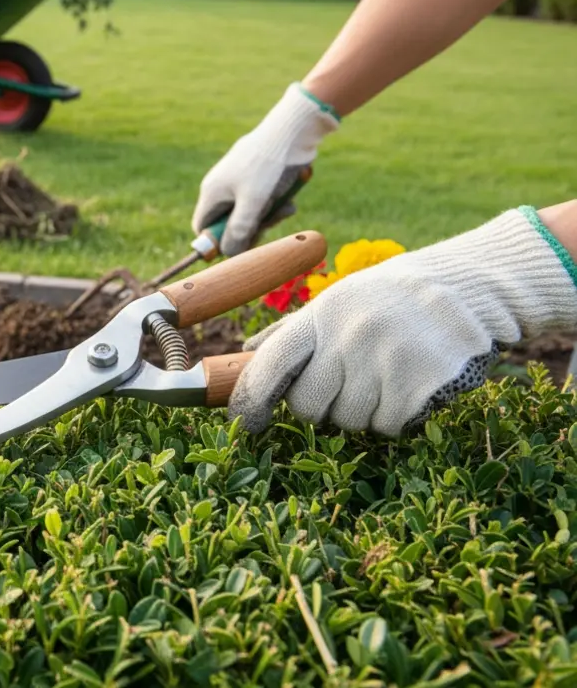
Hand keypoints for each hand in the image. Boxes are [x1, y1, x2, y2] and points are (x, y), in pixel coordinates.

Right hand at [192, 83, 339, 255]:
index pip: (202, 228)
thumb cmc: (268, 166)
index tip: (240, 245)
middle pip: (228, 223)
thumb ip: (239, 230)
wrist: (292, 131)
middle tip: (269, 226)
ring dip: (267, 217)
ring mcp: (239, 181)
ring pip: (248, 213)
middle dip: (250, 229)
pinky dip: (275, 204)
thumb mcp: (253, 203)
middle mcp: (221, 187)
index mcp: (212, 192)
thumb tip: (228, 254)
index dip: (217, 242)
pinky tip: (289, 201)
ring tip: (285, 209)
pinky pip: (261, 201)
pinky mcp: (257, 177)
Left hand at [228, 207, 576, 435]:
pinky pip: (388, 426)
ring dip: (362, 411)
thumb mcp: (337, 300)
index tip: (246, 423)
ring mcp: (386, 360)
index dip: (252, 399)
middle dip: (320, 406)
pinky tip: (409, 384)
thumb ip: (292, 330)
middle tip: (348, 383)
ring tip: (385, 374)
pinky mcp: (421, 383)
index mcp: (322, 314)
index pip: (271, 364)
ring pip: (349, 421)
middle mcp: (349, 336)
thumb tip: (245, 351)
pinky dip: (396, 416)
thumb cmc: (390, 297)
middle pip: (307, 406)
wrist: (467, 286)